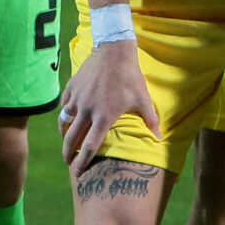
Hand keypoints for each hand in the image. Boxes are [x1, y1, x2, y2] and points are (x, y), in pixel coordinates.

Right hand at [59, 40, 158, 174]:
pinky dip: (64, 115)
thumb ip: (151, 120)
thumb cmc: (131, 77)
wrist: (114, 52)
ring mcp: (77, 99)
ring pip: (64, 123)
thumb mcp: (143, 99)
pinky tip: (68, 119)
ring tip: (67, 142)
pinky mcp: (71, 88)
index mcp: (104, 116)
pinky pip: (64, 106)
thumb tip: (160, 138)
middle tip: (68, 162)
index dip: (83, 162)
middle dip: (68, 154)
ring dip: (64, 135)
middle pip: (71, 139)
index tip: (78, 173)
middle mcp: (87, 110)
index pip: (90, 146)